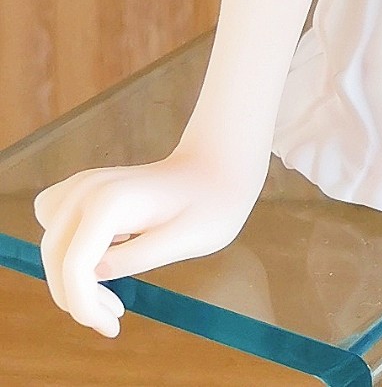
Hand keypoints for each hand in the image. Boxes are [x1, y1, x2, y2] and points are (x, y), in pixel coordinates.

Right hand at [32, 144, 266, 337]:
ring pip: (52, 244)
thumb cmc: (210, 204)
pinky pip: (57, 230)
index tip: (112, 327)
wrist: (215, 168)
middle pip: (55, 256)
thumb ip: (140, 255)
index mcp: (111, 200)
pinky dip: (70, 254)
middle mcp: (88, 188)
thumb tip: (95, 275)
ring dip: (70, 277)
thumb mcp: (187, 239)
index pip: (76, 264)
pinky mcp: (84, 190)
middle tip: (114, 317)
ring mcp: (83, 185)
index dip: (84, 305)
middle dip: (77, 297)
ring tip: (112, 296)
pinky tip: (106, 260)